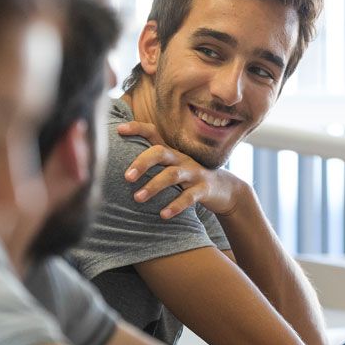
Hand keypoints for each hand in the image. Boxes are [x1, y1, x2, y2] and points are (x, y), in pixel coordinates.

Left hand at [119, 121, 244, 218]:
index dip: (137, 129)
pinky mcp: (204, 189)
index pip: (153, 133)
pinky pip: (189, 197)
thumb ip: (152, 166)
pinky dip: (175, 205)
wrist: (224, 189)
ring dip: (153, 186)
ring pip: (172, 175)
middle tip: (126, 177)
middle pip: (160, 152)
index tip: (119, 129)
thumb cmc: (188, 179)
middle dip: (142, 162)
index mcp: (170, 152)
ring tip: (137, 198)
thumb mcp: (171, 168)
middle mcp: (181, 159)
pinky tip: (163, 215)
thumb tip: (121, 171)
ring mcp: (193, 173)